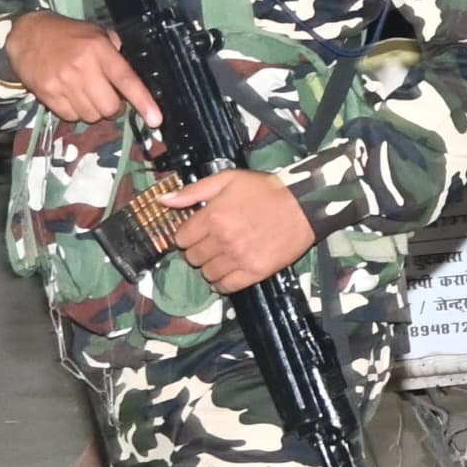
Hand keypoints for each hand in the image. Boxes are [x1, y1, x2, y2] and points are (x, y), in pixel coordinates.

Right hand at [5, 11, 158, 127]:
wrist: (27, 34)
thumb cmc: (68, 34)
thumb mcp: (96, 33)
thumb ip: (116, 50)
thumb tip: (134, 73)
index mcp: (99, 50)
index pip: (126, 79)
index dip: (143, 102)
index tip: (155, 119)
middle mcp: (82, 67)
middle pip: (109, 107)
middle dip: (114, 108)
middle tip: (108, 97)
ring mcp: (63, 83)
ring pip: (90, 116)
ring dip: (94, 111)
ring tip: (87, 94)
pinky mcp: (47, 94)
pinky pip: (70, 117)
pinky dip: (75, 112)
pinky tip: (71, 97)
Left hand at [149, 168, 313, 291]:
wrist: (303, 205)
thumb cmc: (265, 190)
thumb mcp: (228, 179)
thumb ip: (193, 190)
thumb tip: (163, 201)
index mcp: (213, 216)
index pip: (181, 238)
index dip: (187, 235)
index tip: (197, 232)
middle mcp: (222, 240)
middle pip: (192, 257)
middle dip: (198, 250)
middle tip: (211, 243)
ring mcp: (238, 258)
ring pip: (207, 273)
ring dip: (210, 266)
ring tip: (222, 257)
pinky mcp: (255, 272)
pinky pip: (227, 287)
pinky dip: (223, 283)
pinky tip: (227, 274)